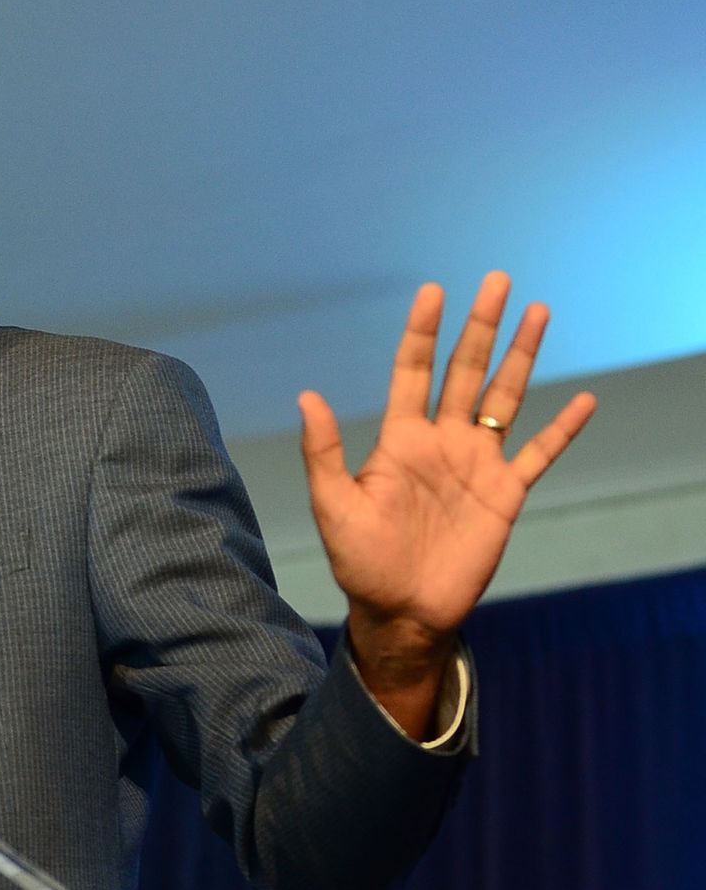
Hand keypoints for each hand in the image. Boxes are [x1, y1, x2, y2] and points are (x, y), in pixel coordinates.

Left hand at [297, 273, 595, 735]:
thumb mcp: (333, 504)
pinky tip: (583, 399)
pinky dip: (562, 429)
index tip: (434, 290)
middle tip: (497, 280)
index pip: (413, 371)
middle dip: (481, 327)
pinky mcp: (505, 494)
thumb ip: (323, 451)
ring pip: (504, 398)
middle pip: (465, 371)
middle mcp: (441, 442)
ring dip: (521, 357)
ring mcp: (476, 464)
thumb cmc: (360, 560)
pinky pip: (539, 454)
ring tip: (538, 313)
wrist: (401, 610)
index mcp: (400, 439)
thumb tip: (306, 396)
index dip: (423, 332)